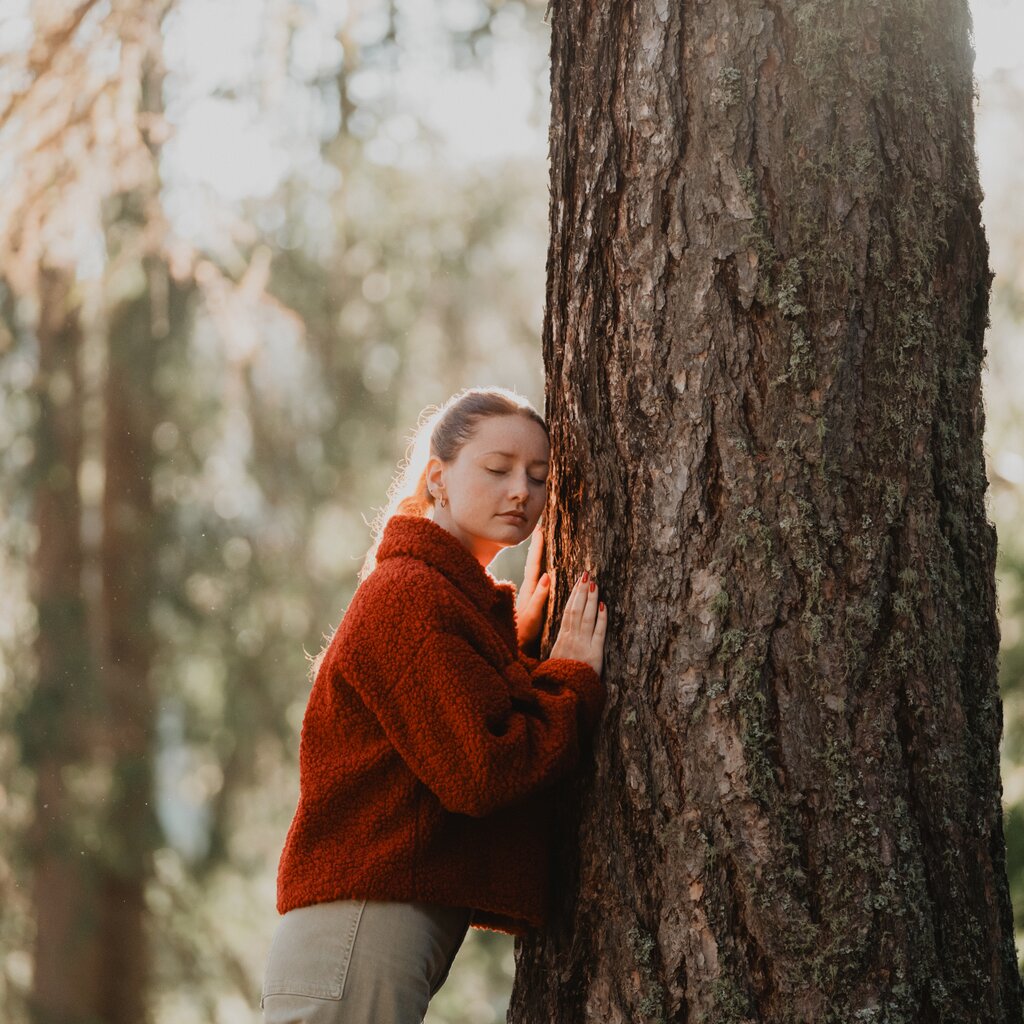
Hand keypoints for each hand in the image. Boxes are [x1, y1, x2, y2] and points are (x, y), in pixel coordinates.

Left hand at [516, 523, 550, 648]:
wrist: (517, 648)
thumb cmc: (524, 635)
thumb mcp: (532, 617)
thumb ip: (539, 598)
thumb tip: (547, 575)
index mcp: (529, 590)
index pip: (534, 564)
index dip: (537, 547)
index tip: (539, 529)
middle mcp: (529, 590)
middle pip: (534, 563)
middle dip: (538, 546)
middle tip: (540, 528)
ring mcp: (530, 595)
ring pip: (535, 570)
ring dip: (539, 556)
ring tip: (544, 542)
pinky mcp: (533, 601)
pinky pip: (538, 579)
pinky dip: (541, 569)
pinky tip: (545, 568)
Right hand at [549, 571, 607, 676]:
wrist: (563, 695)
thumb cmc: (558, 680)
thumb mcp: (554, 660)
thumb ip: (560, 646)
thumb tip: (565, 633)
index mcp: (561, 639)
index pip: (568, 612)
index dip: (573, 596)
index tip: (578, 582)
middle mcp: (571, 639)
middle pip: (576, 610)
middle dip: (581, 591)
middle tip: (586, 574)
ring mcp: (582, 645)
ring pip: (587, 617)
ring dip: (591, 599)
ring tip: (595, 583)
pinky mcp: (595, 654)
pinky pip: (598, 633)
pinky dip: (601, 618)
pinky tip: (603, 606)